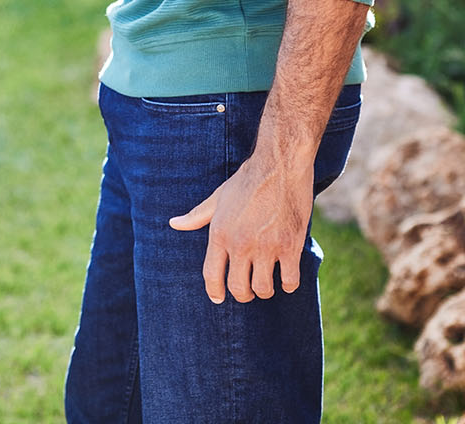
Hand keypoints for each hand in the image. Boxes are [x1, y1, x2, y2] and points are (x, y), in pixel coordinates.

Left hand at [167, 141, 314, 303]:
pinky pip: (289, 281)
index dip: (215, 291)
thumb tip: (173, 224)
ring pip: (263, 288)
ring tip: (267, 283)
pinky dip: (288, 284)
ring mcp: (266, 247)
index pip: (212, 275)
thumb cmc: (247, 180)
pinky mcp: (290, 246)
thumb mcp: (218, 197)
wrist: (280, 165)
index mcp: (219, 233)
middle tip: (248, 291)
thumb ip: (197, 216)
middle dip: (243, 294)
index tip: (218, 299)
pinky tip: (287, 277)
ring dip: (265, 289)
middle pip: (239, 288)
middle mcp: (240, 244)